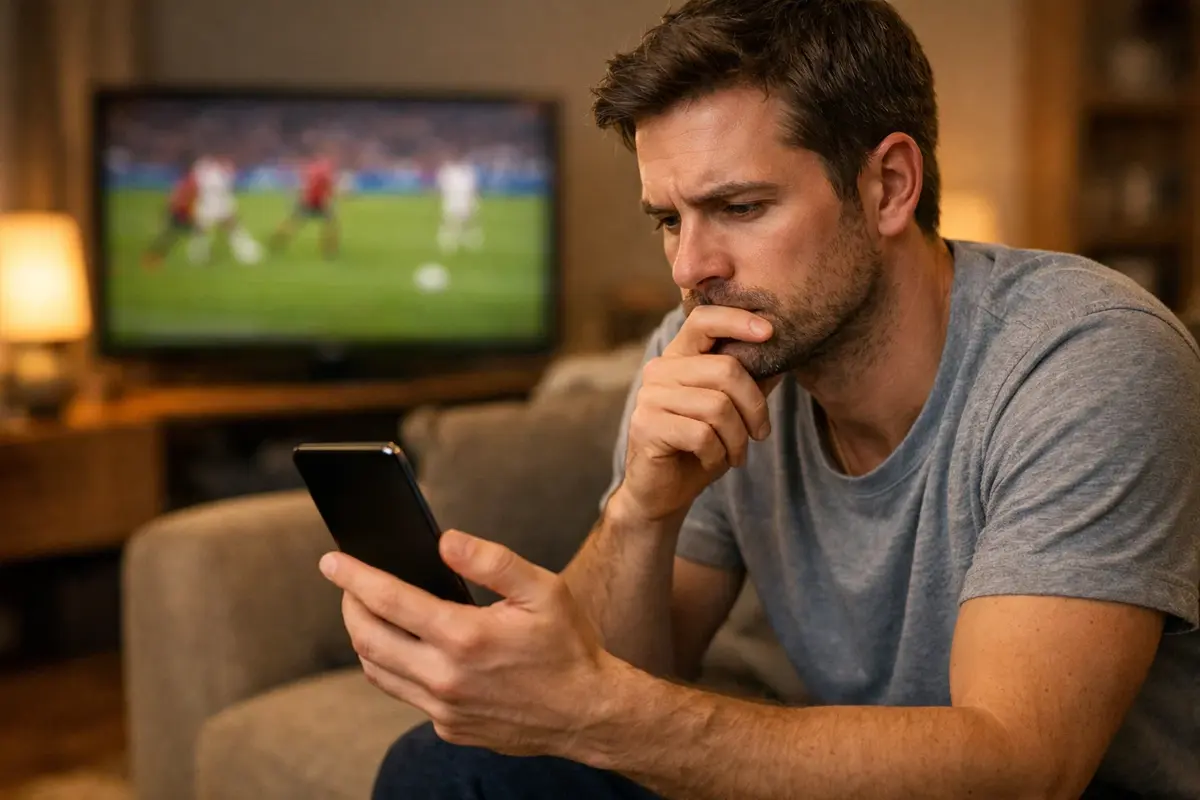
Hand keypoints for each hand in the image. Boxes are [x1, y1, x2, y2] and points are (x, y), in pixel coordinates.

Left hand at [319, 530, 623, 756]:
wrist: (588, 713)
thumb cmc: (568, 646)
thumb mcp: (543, 589)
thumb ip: (491, 561)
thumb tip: (444, 540)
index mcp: (465, 637)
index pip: (389, 601)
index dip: (354, 577)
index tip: (331, 561)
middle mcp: (446, 677)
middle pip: (368, 639)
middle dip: (350, 606)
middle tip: (347, 584)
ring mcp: (444, 709)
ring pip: (378, 671)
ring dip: (365, 638)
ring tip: (370, 611)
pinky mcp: (449, 727)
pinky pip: (405, 693)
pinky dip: (394, 665)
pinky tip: (408, 646)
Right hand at [618, 305, 778, 521]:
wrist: (663, 491)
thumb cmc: (699, 447)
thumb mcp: (733, 410)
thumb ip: (752, 380)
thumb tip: (786, 350)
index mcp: (679, 357)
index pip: (703, 319)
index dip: (737, 320)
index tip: (770, 332)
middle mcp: (660, 370)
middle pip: (726, 370)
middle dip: (754, 407)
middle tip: (760, 434)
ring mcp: (649, 397)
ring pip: (718, 407)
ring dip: (737, 438)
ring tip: (735, 453)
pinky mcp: (646, 426)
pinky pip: (702, 435)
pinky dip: (717, 454)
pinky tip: (711, 460)